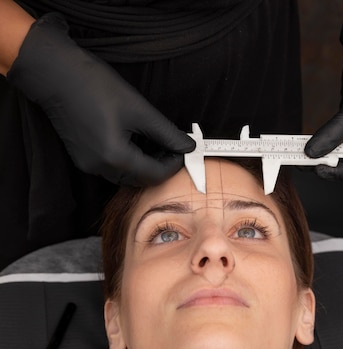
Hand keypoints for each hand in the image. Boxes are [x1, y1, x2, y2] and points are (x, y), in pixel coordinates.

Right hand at [7, 13, 194, 185]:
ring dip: (145, 164)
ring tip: (156, 141)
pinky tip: (136, 140)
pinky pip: (113, 168)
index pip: (155, 175)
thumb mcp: (139, 109)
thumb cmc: (95, 86)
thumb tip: (187, 146)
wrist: (55, 75)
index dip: (174, 164)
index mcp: (116, 158)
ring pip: (127, 176)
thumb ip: (166, 132)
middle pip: (141, 179)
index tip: (184, 148)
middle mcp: (101, 168)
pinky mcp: (83, 158)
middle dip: (161, 165)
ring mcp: (90, 166)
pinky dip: (129, 160)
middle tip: (173, 145)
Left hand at [304, 7, 342, 182]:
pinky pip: (338, 144)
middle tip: (305, 165)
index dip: (341, 174)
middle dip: (328, 166)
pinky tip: (307, 147)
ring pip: (342, 157)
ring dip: (322, 157)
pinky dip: (324, 145)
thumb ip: (331, 136)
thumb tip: (309, 153)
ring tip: (300, 157)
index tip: (319, 170)